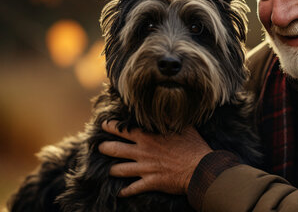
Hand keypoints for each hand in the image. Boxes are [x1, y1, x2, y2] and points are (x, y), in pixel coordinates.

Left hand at [98, 121, 212, 196]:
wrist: (200, 168)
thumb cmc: (193, 145)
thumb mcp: (182, 125)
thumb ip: (168, 116)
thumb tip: (162, 105)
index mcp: (148, 136)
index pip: (123, 129)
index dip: (111, 127)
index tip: (104, 125)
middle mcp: (142, 152)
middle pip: (115, 149)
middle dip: (103, 148)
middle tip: (98, 147)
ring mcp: (144, 168)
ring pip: (119, 170)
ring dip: (110, 170)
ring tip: (105, 170)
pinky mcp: (150, 182)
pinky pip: (132, 189)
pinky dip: (124, 191)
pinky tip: (119, 192)